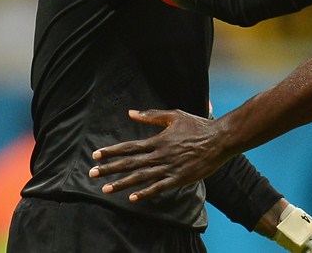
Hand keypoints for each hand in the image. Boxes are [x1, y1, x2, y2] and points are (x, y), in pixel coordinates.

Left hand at [88, 109, 226, 201]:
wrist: (219, 140)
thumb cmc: (197, 126)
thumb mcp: (174, 116)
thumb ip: (152, 116)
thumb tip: (130, 113)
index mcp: (158, 140)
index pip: (129, 147)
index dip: (112, 151)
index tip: (96, 156)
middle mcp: (160, 154)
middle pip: (130, 163)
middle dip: (109, 169)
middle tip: (92, 174)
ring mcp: (169, 167)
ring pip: (141, 177)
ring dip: (122, 183)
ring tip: (105, 189)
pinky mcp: (179, 178)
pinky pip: (159, 187)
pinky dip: (146, 193)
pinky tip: (133, 198)